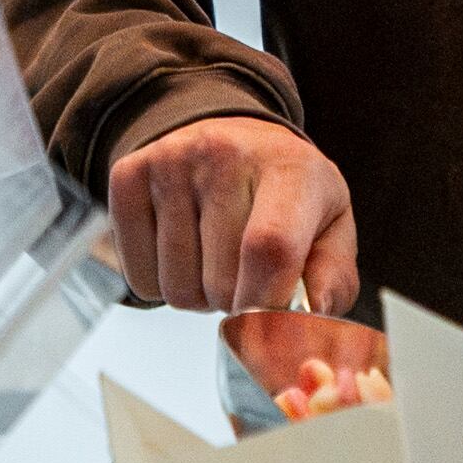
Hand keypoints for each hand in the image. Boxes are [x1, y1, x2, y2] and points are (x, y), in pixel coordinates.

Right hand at [106, 116, 357, 313]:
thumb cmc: (287, 193)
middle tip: (246, 272)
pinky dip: (160, 283)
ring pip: (177, 288)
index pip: (269, 247)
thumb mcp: (330, 227)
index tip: (268, 322)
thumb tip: (310, 319)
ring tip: (214, 257)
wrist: (235, 140)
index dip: (266, 302)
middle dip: (235, 302)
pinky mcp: (129, 175)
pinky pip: (138, 278)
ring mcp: (172, 161)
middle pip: (221, 282)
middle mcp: (226, 154)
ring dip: (199, 295)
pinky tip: (182, 249)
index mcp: (289, 168)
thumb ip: (333, 279)